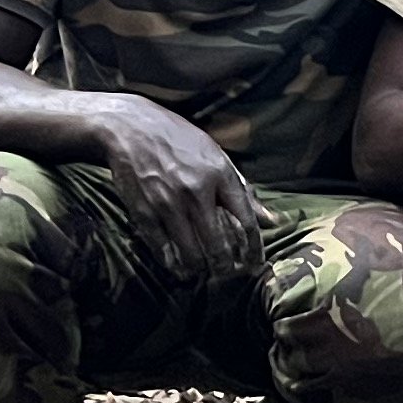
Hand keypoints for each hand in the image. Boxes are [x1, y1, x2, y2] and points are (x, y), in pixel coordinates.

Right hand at [94, 97, 260, 273]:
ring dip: (200, 269)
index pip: (246, 220)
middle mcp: (196, 191)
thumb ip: (243, 190)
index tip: (255, 264)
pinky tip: (179, 268)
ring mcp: (168, 203)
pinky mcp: (144, 212)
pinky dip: (173, 264)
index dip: (254, 248)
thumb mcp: (216, 156)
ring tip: (204, 272)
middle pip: (218, 245)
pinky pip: (162, 249)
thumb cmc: (179, 141)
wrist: (131, 128)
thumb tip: (271, 221)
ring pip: (191, 253)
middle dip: (226, 267)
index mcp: (219, 174)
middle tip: (228, 274)